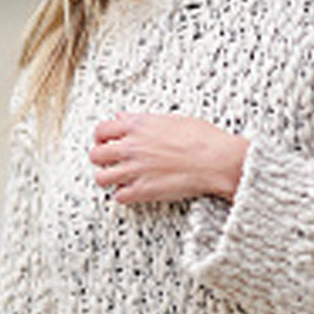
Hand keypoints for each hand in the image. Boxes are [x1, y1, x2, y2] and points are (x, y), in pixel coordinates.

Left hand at [90, 112, 248, 204]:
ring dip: (110, 179)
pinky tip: (135, 191)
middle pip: (96, 155)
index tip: (106, 143)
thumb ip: (143, 120)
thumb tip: (123, 118)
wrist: (217, 160)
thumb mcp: (171, 119)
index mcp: (137, 126)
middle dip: (102, 159)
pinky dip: (124, 195)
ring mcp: (135, 169)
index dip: (101, 138)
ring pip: (102, 178)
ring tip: (121, 179)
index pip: (101, 130)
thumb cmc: (203, 138)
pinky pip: (119, 196)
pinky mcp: (143, 190)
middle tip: (111, 162)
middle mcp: (131, 147)